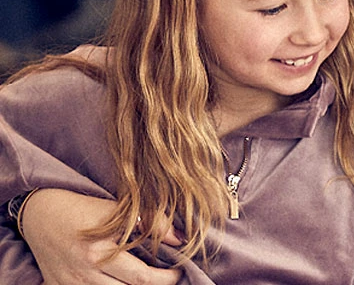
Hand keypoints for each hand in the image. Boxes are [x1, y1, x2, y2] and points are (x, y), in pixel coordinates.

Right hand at [19, 189, 180, 284]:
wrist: (39, 213)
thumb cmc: (82, 209)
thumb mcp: (118, 210)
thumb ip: (153, 223)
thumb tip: (181, 239)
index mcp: (99, 253)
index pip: (143, 278)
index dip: (167, 279)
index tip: (179, 272)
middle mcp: (83, 273)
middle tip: (167, 278)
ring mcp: (71, 283)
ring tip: (145, 280)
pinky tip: (121, 281)